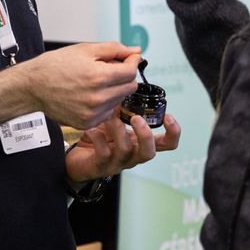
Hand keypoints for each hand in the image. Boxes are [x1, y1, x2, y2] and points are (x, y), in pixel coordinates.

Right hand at [20, 42, 140, 129]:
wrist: (32, 86)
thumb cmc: (55, 65)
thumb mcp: (85, 49)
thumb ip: (114, 49)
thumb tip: (136, 51)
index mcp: (98, 77)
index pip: (131, 72)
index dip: (132, 62)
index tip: (128, 58)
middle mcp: (98, 98)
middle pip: (129, 87)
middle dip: (125, 75)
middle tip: (111, 68)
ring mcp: (92, 113)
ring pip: (120, 100)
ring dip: (115, 89)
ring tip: (97, 81)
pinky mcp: (87, 122)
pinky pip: (108, 112)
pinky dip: (105, 102)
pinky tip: (90, 94)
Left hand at [64, 111, 181, 183]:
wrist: (76, 159)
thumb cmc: (100, 138)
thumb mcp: (115, 121)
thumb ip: (124, 108)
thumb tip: (129, 83)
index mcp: (140, 143)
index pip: (167, 144)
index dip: (173, 132)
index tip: (168, 116)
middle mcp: (132, 155)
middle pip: (149, 153)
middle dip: (145, 135)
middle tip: (136, 118)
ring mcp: (116, 162)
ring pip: (125, 150)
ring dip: (118, 129)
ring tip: (109, 115)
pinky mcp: (100, 166)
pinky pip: (103, 153)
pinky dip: (98, 137)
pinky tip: (91, 127)